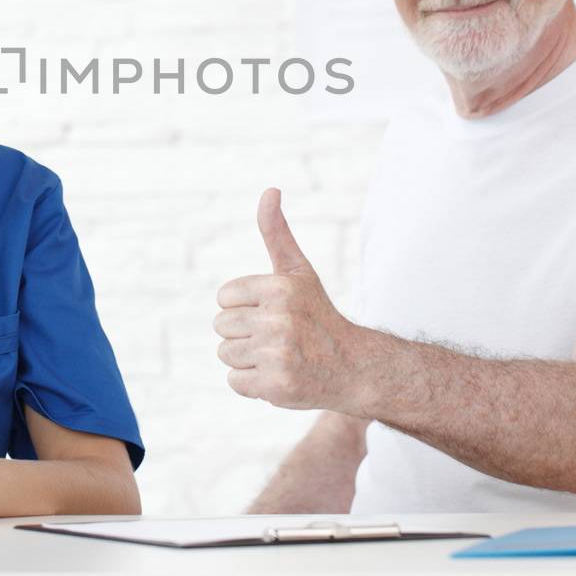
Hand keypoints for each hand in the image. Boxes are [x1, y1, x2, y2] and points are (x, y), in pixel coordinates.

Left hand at [215, 188, 362, 410]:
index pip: (224, 298)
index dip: (243, 307)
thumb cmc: (317, 315)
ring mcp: (278, 354)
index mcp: (280, 287)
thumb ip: (276, 232)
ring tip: (278, 356)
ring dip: (247, 359)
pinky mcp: (277, 386)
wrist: (353, 367)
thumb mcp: (298, 271)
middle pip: (222, 326)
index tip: (272, 312)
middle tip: (277, 338)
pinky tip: (278, 376)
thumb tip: (270, 189)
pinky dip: (252, 384)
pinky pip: (235, 382)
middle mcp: (280, 319)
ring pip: (226, 354)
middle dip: (244, 334)